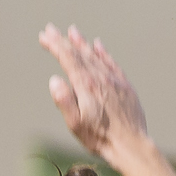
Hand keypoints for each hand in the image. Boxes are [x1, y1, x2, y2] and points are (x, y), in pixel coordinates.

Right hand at [39, 24, 149, 163]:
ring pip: (96, 56)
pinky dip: (103, 53)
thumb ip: (64, 101)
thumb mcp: (75, 124)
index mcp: (86, 86)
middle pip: (80, 53)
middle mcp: (101, 78)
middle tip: (51, 29)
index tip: (44, 36)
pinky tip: (98, 45)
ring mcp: (114, 81)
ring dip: (82, 43)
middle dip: (64, 40)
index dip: (55, 45)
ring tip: (72, 31)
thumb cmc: (100, 138)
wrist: (131, 146)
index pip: (68, 58)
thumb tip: (54, 80)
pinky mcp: (125, 87)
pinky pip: (112, 64)